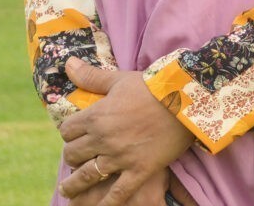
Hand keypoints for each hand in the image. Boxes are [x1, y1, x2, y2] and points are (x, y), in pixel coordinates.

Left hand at [56, 58, 195, 203]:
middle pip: (73, 155)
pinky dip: (105, 204)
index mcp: (96, 116)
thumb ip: (91, 77)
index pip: (67, 131)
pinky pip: (117, 193)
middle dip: (72, 157)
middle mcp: (103, 139)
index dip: (68, 134)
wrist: (187, 99)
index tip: (74, 135)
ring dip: (73, 185)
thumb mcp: (120, 79)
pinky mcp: (139, 170)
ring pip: (86, 177)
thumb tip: (68, 63)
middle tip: (75, 160)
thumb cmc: (153, 86)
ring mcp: (120, 157)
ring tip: (67, 191)